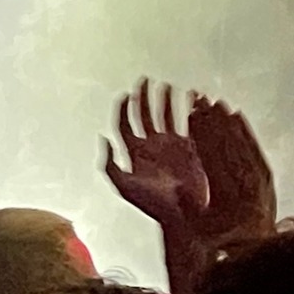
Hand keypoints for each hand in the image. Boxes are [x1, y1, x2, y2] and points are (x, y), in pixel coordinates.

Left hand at [103, 79, 208, 228]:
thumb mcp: (126, 187)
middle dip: (143, 97)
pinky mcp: (189, 147)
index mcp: (134, 154)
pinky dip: (187, 110)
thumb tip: (103, 138)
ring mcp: (171, 145)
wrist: (183, 214)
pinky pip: (186, 123)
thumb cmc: (153, 204)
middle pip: (144, 115)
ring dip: (164, 100)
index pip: (125, 125)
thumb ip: (111, 165)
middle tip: (144, 80)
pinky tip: (190, 98)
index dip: (124, 108)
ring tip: (165, 86)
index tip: (126, 94)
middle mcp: (151, 146)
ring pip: (165, 116)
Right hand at [186, 92, 275, 244]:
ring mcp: (261, 178)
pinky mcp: (268, 177)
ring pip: (243, 144)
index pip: (213, 154)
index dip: (202, 133)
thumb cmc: (221, 238)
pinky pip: (255, 149)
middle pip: (228, 144)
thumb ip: (189, 207)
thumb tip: (179, 189)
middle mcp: (248, 182)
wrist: (254, 248)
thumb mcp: (199, 228)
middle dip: (214, 122)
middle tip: (202, 102)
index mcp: (228, 192)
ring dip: (229, 123)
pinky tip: (237, 118)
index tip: (193, 115)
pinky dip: (246, 132)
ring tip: (217, 104)